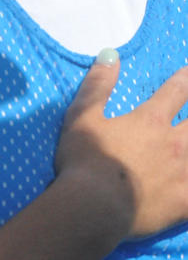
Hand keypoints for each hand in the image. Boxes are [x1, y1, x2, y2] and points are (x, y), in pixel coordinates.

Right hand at [56, 49, 187, 239]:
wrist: (94, 205)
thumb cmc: (85, 159)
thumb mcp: (81, 116)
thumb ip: (98, 85)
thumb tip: (110, 54)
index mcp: (150, 121)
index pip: (175, 92)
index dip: (185, 79)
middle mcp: (175, 143)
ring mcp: (184, 173)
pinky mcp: (185, 201)